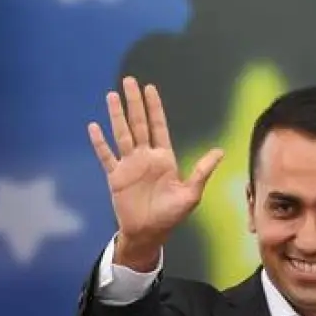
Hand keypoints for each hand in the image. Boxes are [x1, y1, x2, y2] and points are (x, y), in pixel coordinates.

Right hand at [88, 77, 223, 262]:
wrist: (148, 234)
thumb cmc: (171, 215)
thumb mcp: (191, 194)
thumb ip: (202, 171)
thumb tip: (221, 151)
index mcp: (164, 157)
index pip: (158, 126)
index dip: (154, 107)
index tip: (149, 88)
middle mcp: (145, 156)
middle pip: (138, 123)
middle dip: (133, 102)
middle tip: (128, 81)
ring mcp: (129, 165)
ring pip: (121, 134)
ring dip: (116, 116)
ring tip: (111, 96)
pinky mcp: (116, 176)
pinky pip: (106, 156)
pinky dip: (100, 143)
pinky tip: (94, 127)